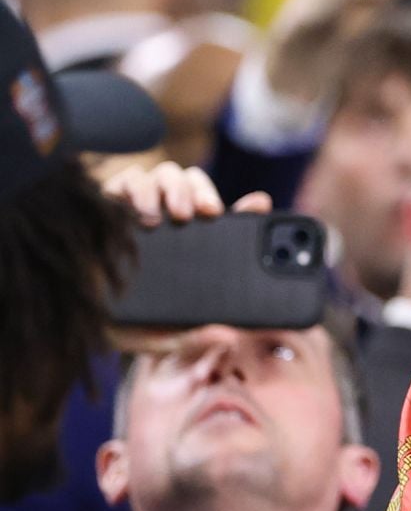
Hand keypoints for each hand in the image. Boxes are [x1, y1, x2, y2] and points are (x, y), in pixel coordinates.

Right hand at [102, 162, 272, 354]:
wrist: (76, 322)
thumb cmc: (124, 327)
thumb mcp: (165, 336)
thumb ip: (196, 336)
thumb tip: (228, 335)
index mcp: (188, 242)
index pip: (214, 208)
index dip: (233, 203)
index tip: (235, 210)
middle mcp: (164, 219)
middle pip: (190, 182)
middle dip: (198, 190)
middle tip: (200, 214)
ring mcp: (135, 208)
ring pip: (163, 175)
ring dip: (171, 188)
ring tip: (167, 217)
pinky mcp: (105, 204)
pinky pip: (126, 178)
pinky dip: (136, 187)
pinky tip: (139, 213)